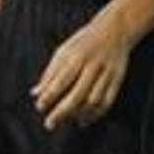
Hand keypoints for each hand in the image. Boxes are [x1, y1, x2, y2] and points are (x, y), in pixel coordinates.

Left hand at [31, 11, 131, 130]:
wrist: (115, 29)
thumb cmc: (84, 41)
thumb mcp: (63, 51)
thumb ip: (49, 73)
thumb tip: (35, 93)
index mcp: (76, 56)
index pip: (60, 80)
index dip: (49, 96)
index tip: (40, 107)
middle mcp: (92, 65)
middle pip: (77, 94)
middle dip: (62, 112)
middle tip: (50, 123)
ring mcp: (107, 73)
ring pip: (93, 101)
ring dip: (79, 115)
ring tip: (67, 121)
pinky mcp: (117, 79)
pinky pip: (107, 101)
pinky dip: (95, 114)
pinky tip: (84, 120)